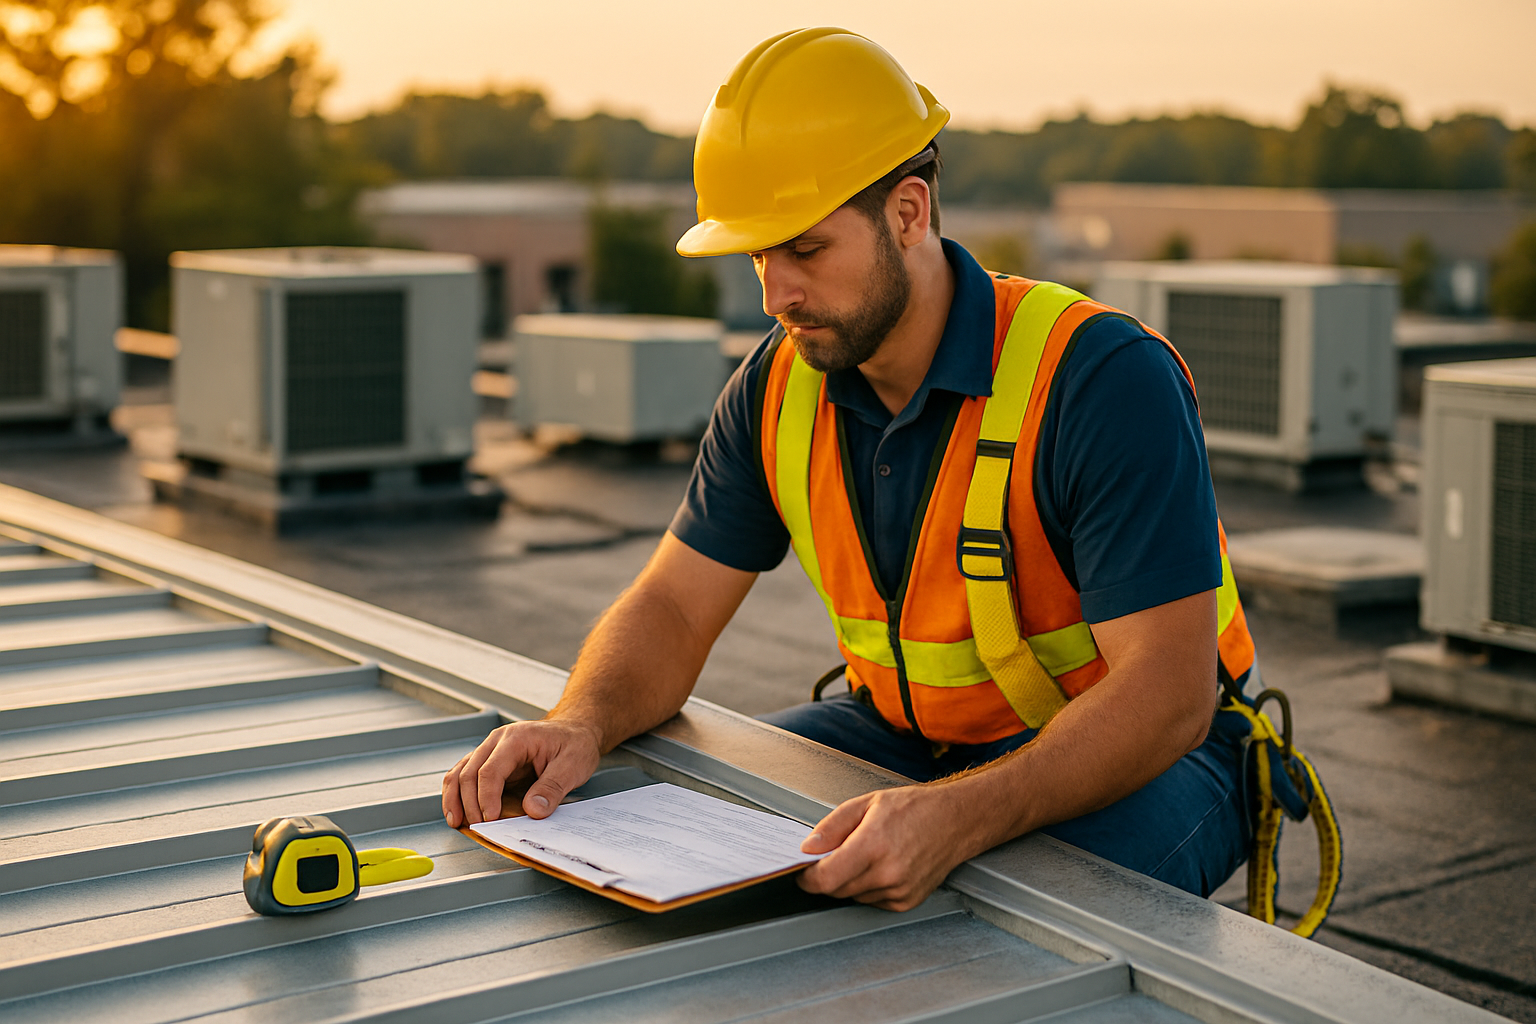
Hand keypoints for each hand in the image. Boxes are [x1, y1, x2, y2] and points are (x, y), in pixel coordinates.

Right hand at [441, 718, 601, 827]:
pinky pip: (465, 775)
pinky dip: (458, 794)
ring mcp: (491, 750)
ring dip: (455, 799)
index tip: (491, 819)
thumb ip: (552, 788)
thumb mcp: (573, 765)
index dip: (487, 797)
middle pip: (470, 772)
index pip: (491, 770)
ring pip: (461, 773)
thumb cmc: (574, 743)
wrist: (575, 731)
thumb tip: (533, 810)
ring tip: (457, 822)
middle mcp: (497, 741)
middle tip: (478, 828)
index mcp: (516, 738)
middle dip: (470, 803)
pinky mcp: (490, 761)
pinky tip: (458, 812)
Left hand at [796, 784, 981, 910]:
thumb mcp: (866, 804)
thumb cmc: (914, 808)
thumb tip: (807, 848)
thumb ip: (831, 828)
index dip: (807, 877)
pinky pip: (872, 901)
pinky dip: (869, 887)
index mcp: (873, 845)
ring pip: (853, 896)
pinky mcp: (907, 902)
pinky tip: (883, 865)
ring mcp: (899, 891)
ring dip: (850, 880)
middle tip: (837, 853)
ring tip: (868, 854)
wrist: (956, 821)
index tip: (803, 871)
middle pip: (836, 890)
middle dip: (828, 875)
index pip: (825, 879)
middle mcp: (887, 873)